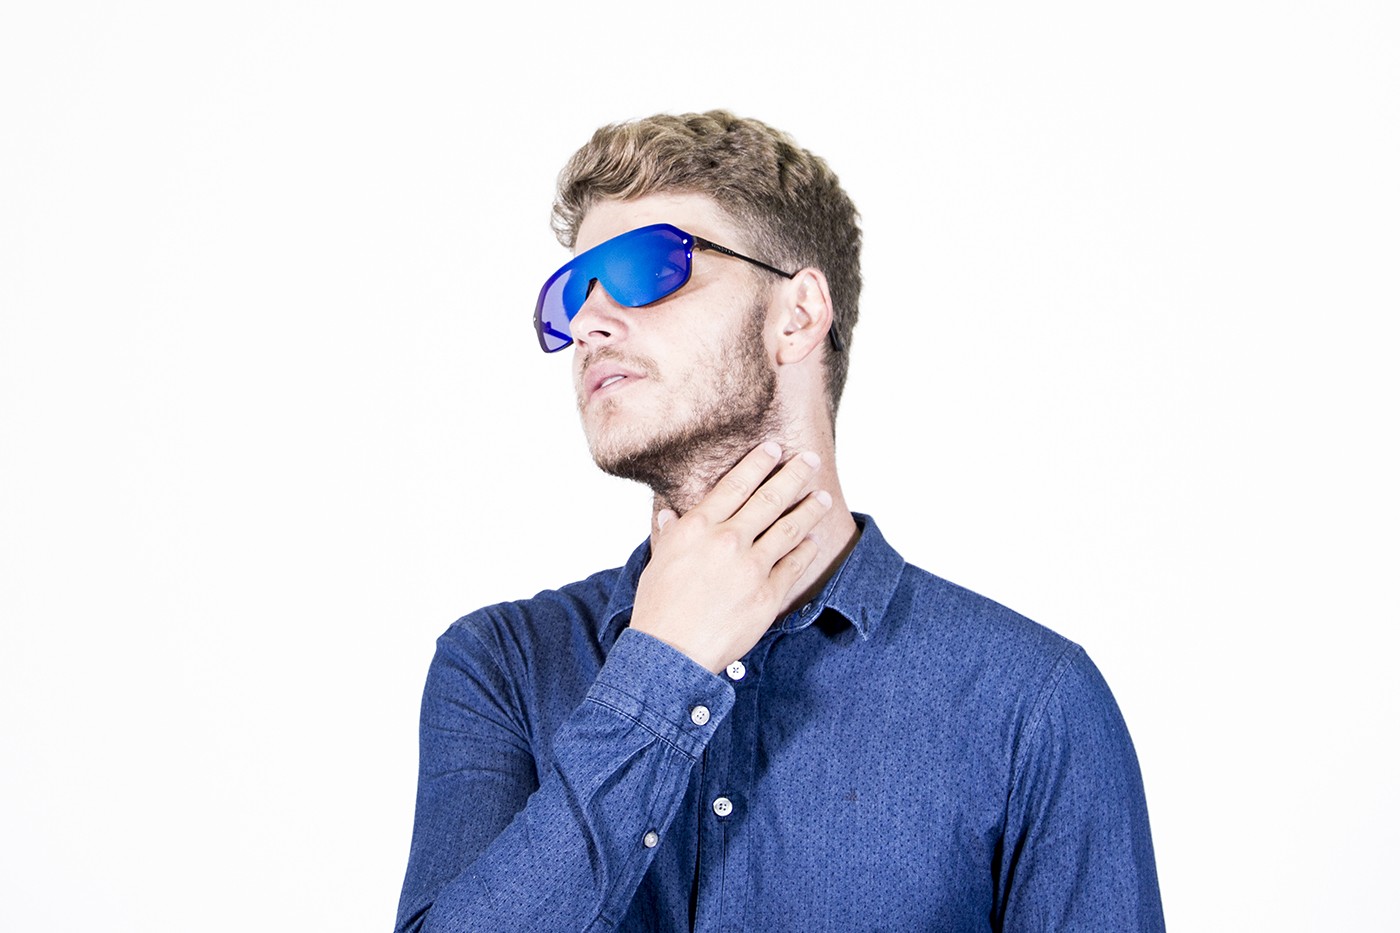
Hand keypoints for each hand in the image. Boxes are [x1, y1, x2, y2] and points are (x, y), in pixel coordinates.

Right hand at [630, 442, 832, 673]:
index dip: (759, 463)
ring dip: (809, 510)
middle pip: (770, 498)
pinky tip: (812, 542)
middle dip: (794, 475)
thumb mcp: (658, 561)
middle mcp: (728, 540)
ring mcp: (752, 568)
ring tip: (822, 497)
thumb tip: (669, 514)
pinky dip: (805, 551)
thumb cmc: (659, 608)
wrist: (671, 652)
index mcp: (699, 527)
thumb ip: (671, 534)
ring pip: (789, 528)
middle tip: (809, 460)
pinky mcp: (768, 595)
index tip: (774, 449)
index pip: (736, 484)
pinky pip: (793, 565)